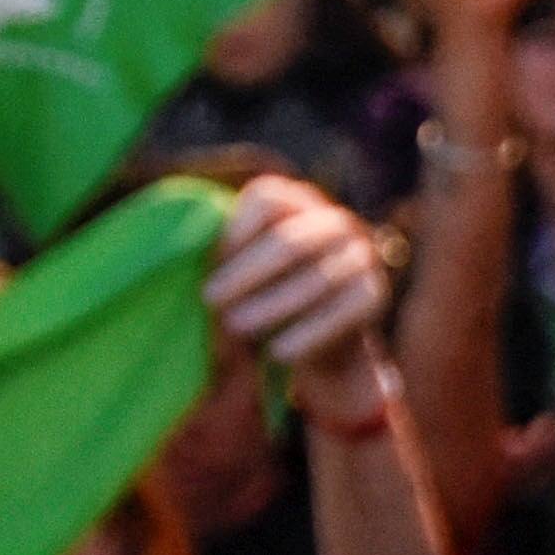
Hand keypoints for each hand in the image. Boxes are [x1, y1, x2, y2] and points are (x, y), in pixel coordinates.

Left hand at [207, 176, 389, 402]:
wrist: (324, 343)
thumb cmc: (266, 299)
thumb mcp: (242, 275)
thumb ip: (221, 262)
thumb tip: (179, 262)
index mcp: (297, 201)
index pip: (267, 200)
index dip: (234, 233)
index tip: (206, 268)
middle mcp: (335, 220)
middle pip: (290, 240)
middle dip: (246, 273)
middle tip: (210, 300)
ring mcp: (361, 254)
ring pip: (317, 278)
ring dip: (272, 305)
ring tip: (237, 327)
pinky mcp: (375, 292)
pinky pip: (342, 312)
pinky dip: (308, 334)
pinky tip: (279, 353)